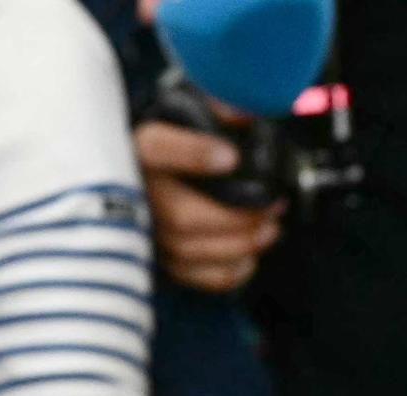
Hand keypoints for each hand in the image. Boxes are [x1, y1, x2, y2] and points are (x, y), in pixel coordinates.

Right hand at [137, 121, 284, 292]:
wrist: (141, 168)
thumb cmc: (172, 141)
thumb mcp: (187, 112)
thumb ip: (214, 110)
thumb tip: (244, 118)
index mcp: (140, 148)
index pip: (157, 148)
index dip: (195, 154)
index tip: (231, 157)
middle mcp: (134, 192)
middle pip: (183, 217)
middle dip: (237, 219)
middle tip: (272, 209)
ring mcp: (143, 230)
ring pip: (189, 250)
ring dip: (238, 245)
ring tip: (270, 231)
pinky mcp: (156, 258)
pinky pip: (190, 276)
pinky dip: (225, 273)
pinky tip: (249, 258)